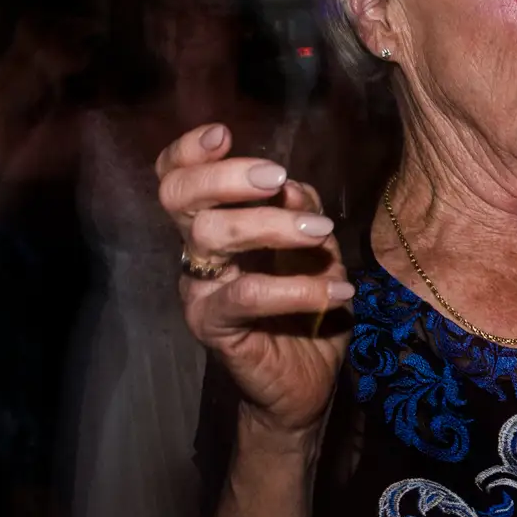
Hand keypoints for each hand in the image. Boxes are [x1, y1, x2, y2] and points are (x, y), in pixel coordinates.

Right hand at [156, 123, 354, 442]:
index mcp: (215, 226)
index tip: (223, 134)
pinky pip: (246, 294)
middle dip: (226, 176)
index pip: (177, 179)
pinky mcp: (214, 327)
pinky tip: (339, 291)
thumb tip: (292, 187)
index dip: (188, 152)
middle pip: (179, 197)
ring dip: (271, 225)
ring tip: (319, 232)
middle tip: (276, 178)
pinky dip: (298, 288)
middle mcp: (197, 254)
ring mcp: (200, 290)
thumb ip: (302, 214)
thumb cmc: (307, 311)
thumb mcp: (316, 252)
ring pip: (211, 235)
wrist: (307, 383)